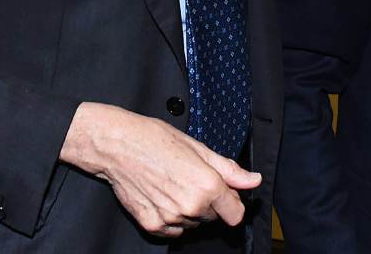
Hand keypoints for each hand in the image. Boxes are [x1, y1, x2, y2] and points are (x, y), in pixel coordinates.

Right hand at [59, 102, 260, 236]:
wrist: (116, 146)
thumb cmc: (155, 139)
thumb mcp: (197, 147)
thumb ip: (229, 169)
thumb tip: (253, 180)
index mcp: (207, 186)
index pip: (236, 213)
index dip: (231, 201)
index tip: (222, 191)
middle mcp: (191, 206)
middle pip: (214, 217)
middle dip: (208, 202)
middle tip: (189, 177)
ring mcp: (171, 219)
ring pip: (193, 223)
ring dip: (189, 209)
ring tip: (171, 183)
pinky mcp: (152, 225)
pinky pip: (173, 230)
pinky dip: (171, 217)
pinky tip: (160, 195)